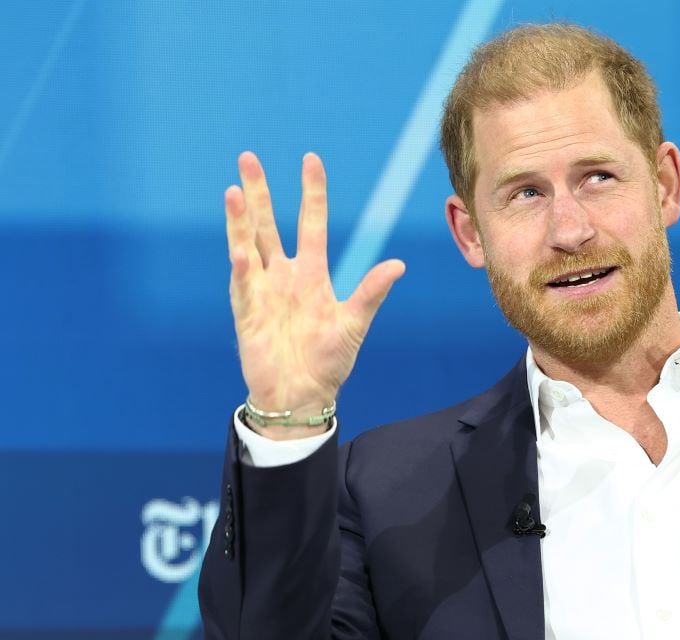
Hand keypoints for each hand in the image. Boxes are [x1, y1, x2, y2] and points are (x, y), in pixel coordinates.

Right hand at [225, 152, 405, 437]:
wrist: (301, 396)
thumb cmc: (328, 362)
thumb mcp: (354, 324)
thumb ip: (371, 292)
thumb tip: (399, 264)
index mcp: (311, 275)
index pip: (311, 223)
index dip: (311, 193)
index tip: (310, 160)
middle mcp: (284, 276)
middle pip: (268, 224)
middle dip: (260, 192)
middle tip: (249, 157)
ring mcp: (262, 291)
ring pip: (248, 245)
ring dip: (241, 219)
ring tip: (234, 189)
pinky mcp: (247, 312)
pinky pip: (243, 284)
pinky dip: (242, 267)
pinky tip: (239, 248)